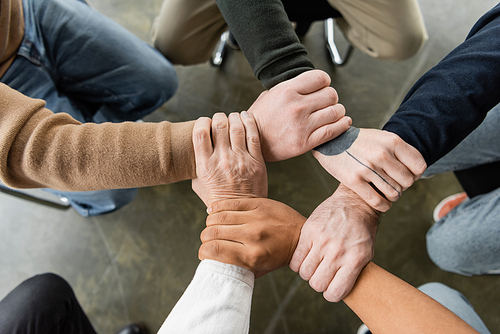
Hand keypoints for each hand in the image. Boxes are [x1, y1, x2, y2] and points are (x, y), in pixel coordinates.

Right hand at [192, 112, 266, 206]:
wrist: (241, 211)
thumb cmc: (217, 197)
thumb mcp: (198, 183)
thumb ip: (196, 165)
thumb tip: (196, 147)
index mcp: (205, 165)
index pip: (200, 133)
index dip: (202, 122)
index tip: (206, 122)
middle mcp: (222, 161)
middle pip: (219, 125)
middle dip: (219, 117)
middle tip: (221, 118)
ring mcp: (240, 160)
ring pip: (237, 127)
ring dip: (234, 117)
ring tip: (234, 117)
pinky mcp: (256, 161)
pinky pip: (253, 135)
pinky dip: (249, 121)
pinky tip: (246, 117)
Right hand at [199, 198, 306, 277]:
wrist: (301, 236)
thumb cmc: (279, 255)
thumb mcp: (261, 269)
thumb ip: (239, 269)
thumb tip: (216, 266)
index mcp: (252, 256)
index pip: (214, 250)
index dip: (203, 252)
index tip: (204, 252)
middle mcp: (252, 237)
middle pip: (213, 232)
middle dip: (205, 237)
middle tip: (208, 239)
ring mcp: (256, 218)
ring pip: (219, 217)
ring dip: (210, 222)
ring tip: (212, 226)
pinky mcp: (259, 204)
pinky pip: (230, 203)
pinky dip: (217, 207)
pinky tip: (214, 211)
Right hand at [247, 70, 351, 161]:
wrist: (251, 141)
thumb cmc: (260, 118)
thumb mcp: (270, 95)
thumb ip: (291, 87)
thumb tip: (310, 83)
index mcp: (287, 91)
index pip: (321, 78)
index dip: (324, 82)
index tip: (323, 87)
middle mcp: (296, 107)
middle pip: (331, 94)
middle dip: (331, 98)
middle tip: (326, 102)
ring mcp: (302, 125)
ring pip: (336, 112)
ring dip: (337, 112)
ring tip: (332, 113)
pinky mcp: (306, 142)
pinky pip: (333, 130)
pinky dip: (342, 125)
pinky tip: (343, 122)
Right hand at [289, 184, 378, 301]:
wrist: (355, 202)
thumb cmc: (362, 231)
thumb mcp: (366, 253)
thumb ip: (352, 271)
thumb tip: (336, 290)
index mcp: (355, 259)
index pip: (335, 293)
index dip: (331, 294)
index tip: (331, 288)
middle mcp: (338, 251)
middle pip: (317, 284)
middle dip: (319, 283)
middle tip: (322, 274)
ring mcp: (322, 240)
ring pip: (305, 273)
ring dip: (308, 273)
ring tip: (314, 265)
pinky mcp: (309, 231)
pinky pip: (296, 259)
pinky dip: (298, 263)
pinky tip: (306, 257)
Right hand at [313, 129, 426, 211]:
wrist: (331, 141)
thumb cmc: (361, 142)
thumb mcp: (382, 137)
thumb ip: (400, 151)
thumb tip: (418, 173)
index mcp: (392, 141)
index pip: (419, 167)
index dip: (415, 175)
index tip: (405, 175)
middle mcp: (381, 154)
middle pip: (407, 182)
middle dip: (402, 186)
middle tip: (393, 183)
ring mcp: (367, 168)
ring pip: (394, 193)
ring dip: (393, 197)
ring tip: (386, 192)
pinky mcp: (354, 181)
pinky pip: (378, 202)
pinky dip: (383, 205)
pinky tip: (381, 202)